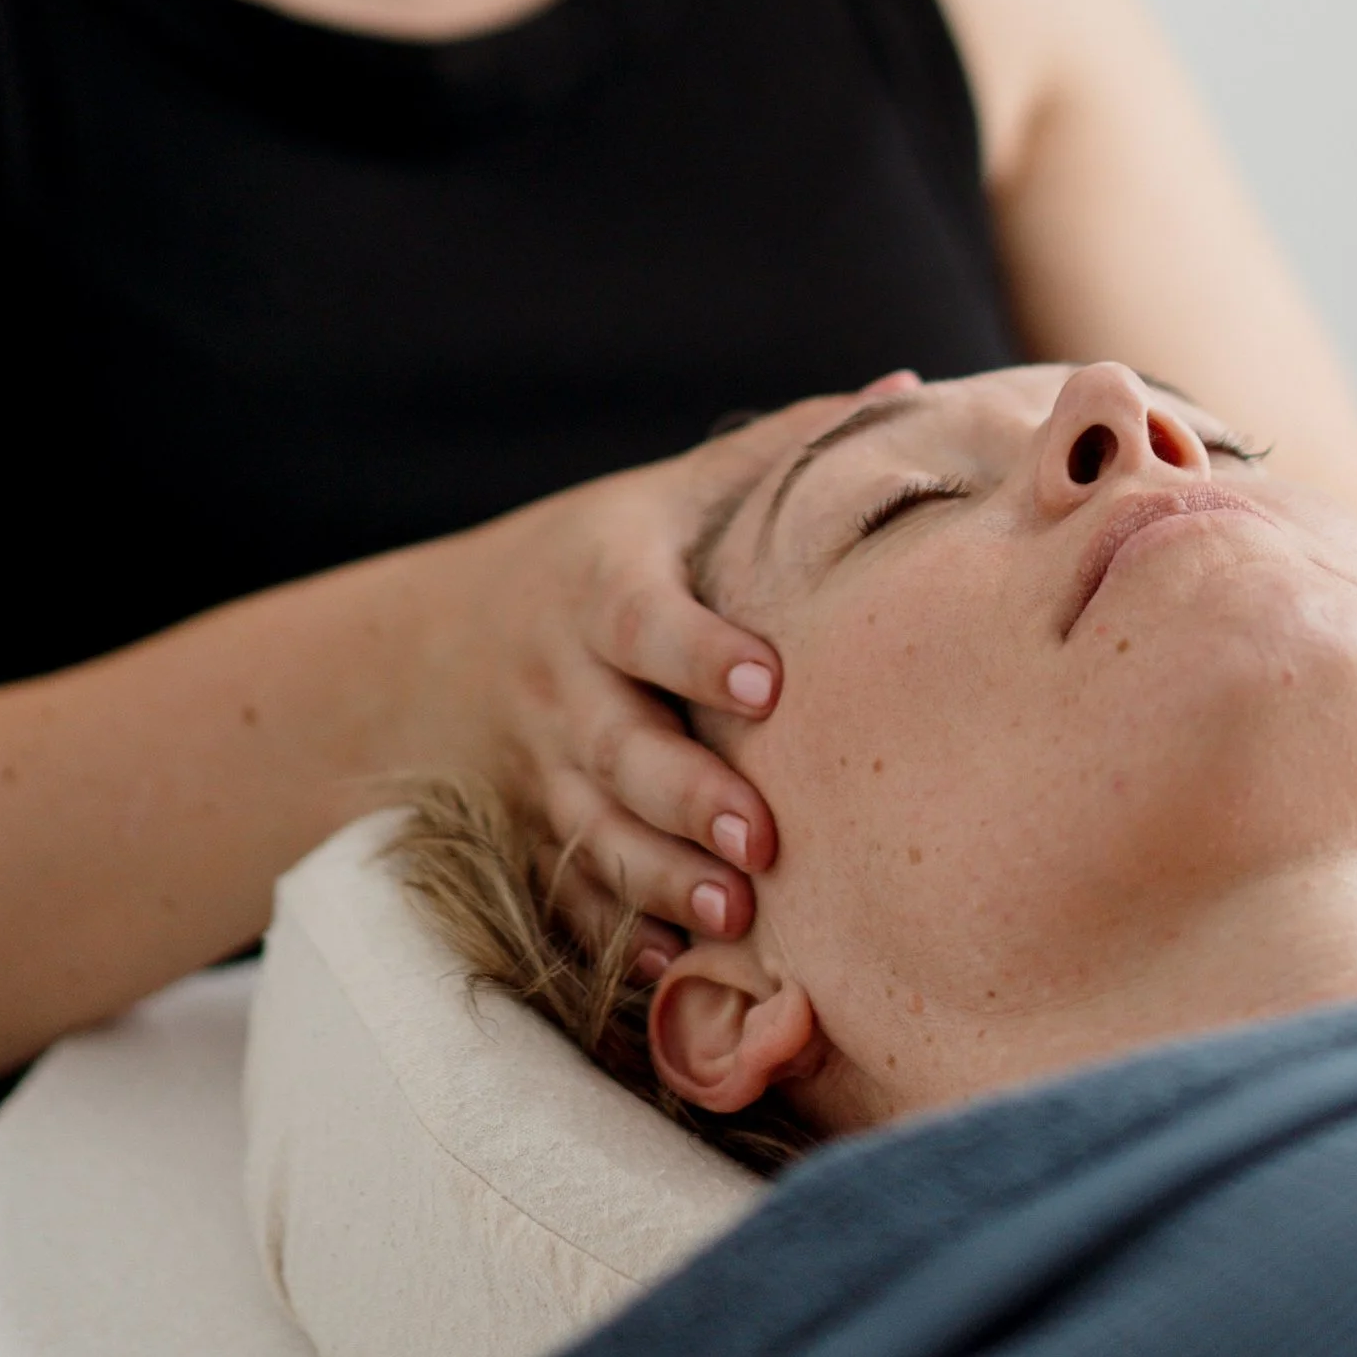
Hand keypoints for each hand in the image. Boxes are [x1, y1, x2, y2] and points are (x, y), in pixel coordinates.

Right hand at [427, 387, 901, 965]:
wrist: (444, 642)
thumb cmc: (610, 554)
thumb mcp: (674, 492)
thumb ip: (786, 448)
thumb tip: (912, 384)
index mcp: (601, 583)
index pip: (642, 617)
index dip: (698, 651)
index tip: (769, 684)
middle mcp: (561, 680)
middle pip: (616, 745)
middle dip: (687, 796)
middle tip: (765, 838)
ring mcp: (541, 765)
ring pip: (594, 830)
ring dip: (662, 878)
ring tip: (739, 920)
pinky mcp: (536, 830)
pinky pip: (569, 893)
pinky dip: (619, 936)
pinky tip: (679, 971)